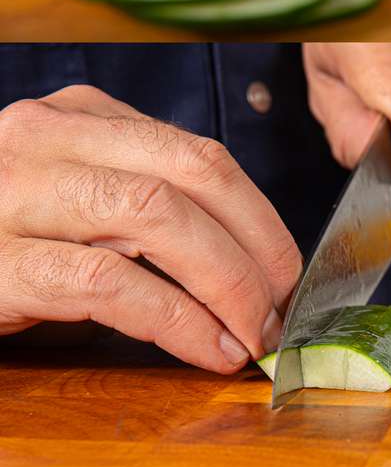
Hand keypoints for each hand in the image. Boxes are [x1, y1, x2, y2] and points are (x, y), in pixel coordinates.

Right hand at [0, 86, 300, 372]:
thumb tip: (246, 262)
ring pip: (158, 218)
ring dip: (225, 282)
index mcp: (77, 117)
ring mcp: (14, 193)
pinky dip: (175, 319)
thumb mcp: (66, 202)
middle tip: (283, 305)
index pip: (198, 153)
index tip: (288, 269)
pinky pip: (108, 284)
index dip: (260, 215)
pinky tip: (204, 348)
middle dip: (256, 246)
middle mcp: (45, 139)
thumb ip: (138, 206)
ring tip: (251, 332)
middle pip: (192, 175)